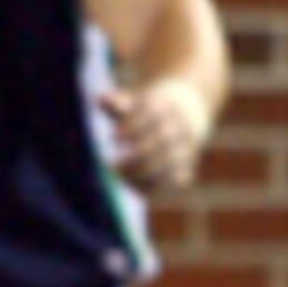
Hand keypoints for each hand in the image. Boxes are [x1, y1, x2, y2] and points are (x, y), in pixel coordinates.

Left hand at [98, 78, 211, 193]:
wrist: (188, 110)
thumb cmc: (149, 110)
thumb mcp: (136, 104)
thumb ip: (119, 104)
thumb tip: (99, 99)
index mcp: (167, 106)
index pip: (152, 115)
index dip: (133, 126)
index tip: (113, 136)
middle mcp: (180, 126)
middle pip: (163, 140)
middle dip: (137, 154)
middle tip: (111, 166)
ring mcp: (186, 146)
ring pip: (170, 162)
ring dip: (143, 172)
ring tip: (120, 176)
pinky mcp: (187, 165)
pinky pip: (176, 179)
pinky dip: (156, 185)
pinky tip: (135, 187)